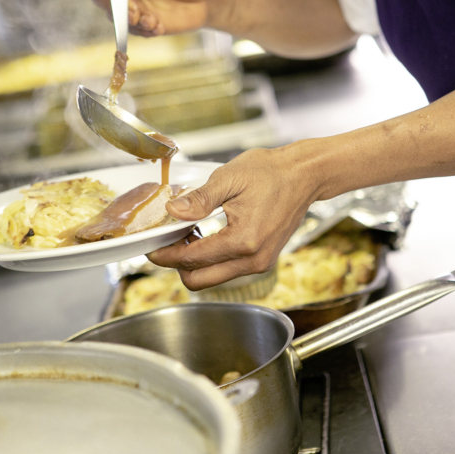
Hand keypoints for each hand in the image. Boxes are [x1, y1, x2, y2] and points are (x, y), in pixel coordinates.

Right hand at [86, 0, 215, 36]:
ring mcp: (130, 5)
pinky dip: (144, 30)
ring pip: (114, 16)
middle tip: (134, 10)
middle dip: (112, 4)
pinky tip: (159, 27)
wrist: (207, 0)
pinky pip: (132, 31)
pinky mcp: (140, 24)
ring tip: (152, 21)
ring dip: (131, 21)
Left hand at [147, 147, 319, 289]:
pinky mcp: (262, 261)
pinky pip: (226, 270)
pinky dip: (210, 259)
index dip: (165, 254)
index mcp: (243, 241)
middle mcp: (253, 260)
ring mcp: (260, 263)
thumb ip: (199, 199)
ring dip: (193, 262)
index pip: (192, 259)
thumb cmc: (271, 172)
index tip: (149, 246)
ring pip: (212, 278)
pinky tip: (205, 235)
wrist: (305, 175)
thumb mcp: (229, 178)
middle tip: (166, 240)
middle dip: (176, 264)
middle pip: (198, 280)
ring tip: (186, 233)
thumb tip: (172, 211)